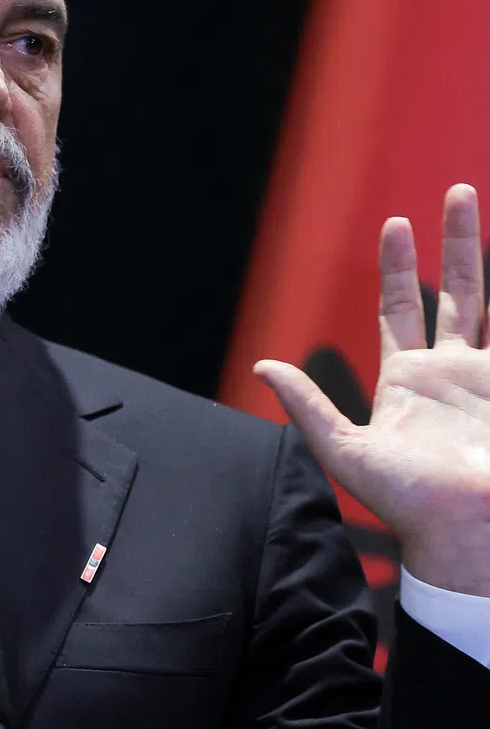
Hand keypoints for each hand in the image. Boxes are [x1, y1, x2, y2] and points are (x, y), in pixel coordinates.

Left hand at [256, 183, 489, 595]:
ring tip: (483, 206)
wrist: (465, 534)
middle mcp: (450, 371)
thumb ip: (307, 405)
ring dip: (487, 258)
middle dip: (455, 243)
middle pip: (455, 291)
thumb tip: (261, 366)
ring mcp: (487, 379)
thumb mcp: (345, 450)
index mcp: (407, 379)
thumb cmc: (405, 502)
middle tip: (458, 193)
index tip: (396, 225)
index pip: (400, 309)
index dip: (397, 268)